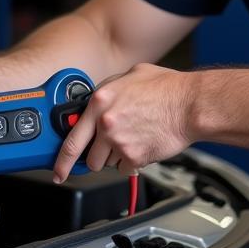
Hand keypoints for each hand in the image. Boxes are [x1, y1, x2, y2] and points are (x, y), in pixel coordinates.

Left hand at [53, 63, 194, 181]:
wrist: (190, 104)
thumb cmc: (167, 89)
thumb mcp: (130, 76)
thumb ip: (109, 90)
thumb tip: (100, 100)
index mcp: (100, 101)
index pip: (71, 138)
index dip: (61, 160)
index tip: (58, 171)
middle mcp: (105, 123)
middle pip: (89, 158)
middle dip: (98, 155)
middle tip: (112, 146)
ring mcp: (119, 142)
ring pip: (107, 164)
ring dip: (117, 156)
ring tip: (135, 138)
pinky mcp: (134, 157)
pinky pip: (126, 168)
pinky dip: (133, 161)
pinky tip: (145, 143)